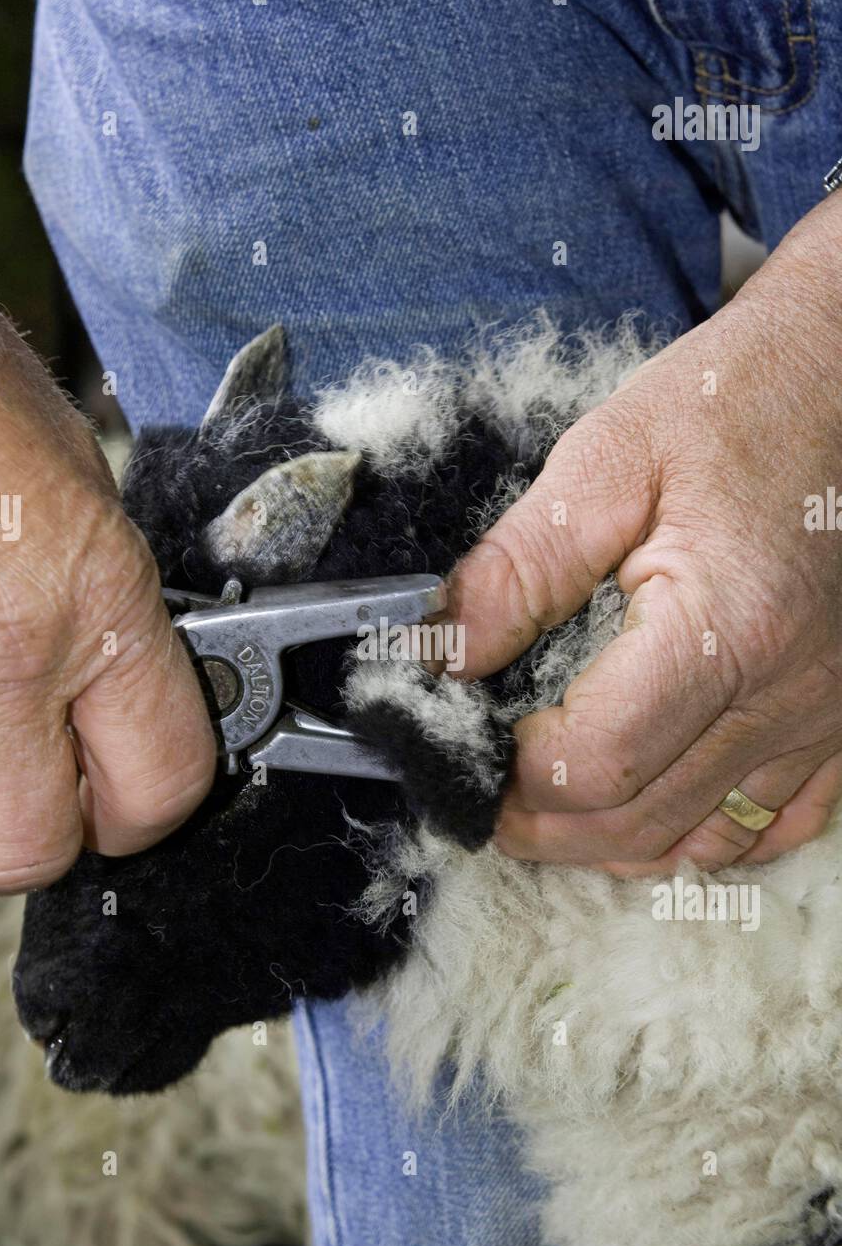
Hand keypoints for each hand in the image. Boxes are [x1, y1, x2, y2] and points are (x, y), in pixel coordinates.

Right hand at [0, 288, 214, 892]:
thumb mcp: (87, 489)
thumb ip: (119, 614)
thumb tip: (133, 697)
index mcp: (92, 599)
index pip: (163, 785)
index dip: (150, 805)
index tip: (132, 791)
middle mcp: (2, 655)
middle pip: (28, 850)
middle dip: (41, 826)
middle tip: (39, 768)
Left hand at [444, 194, 841, 872]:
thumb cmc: (729, 403)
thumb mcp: (605, 461)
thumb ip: (517, 569)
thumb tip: (441, 658)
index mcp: (724, 627)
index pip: (598, 764)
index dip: (513, 774)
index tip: (468, 740)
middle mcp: (786, 694)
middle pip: (638, 822)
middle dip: (541, 823)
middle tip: (480, 787)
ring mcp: (824, 717)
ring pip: (699, 842)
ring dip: (607, 841)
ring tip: (545, 802)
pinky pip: (771, 829)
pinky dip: (693, 836)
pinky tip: (646, 806)